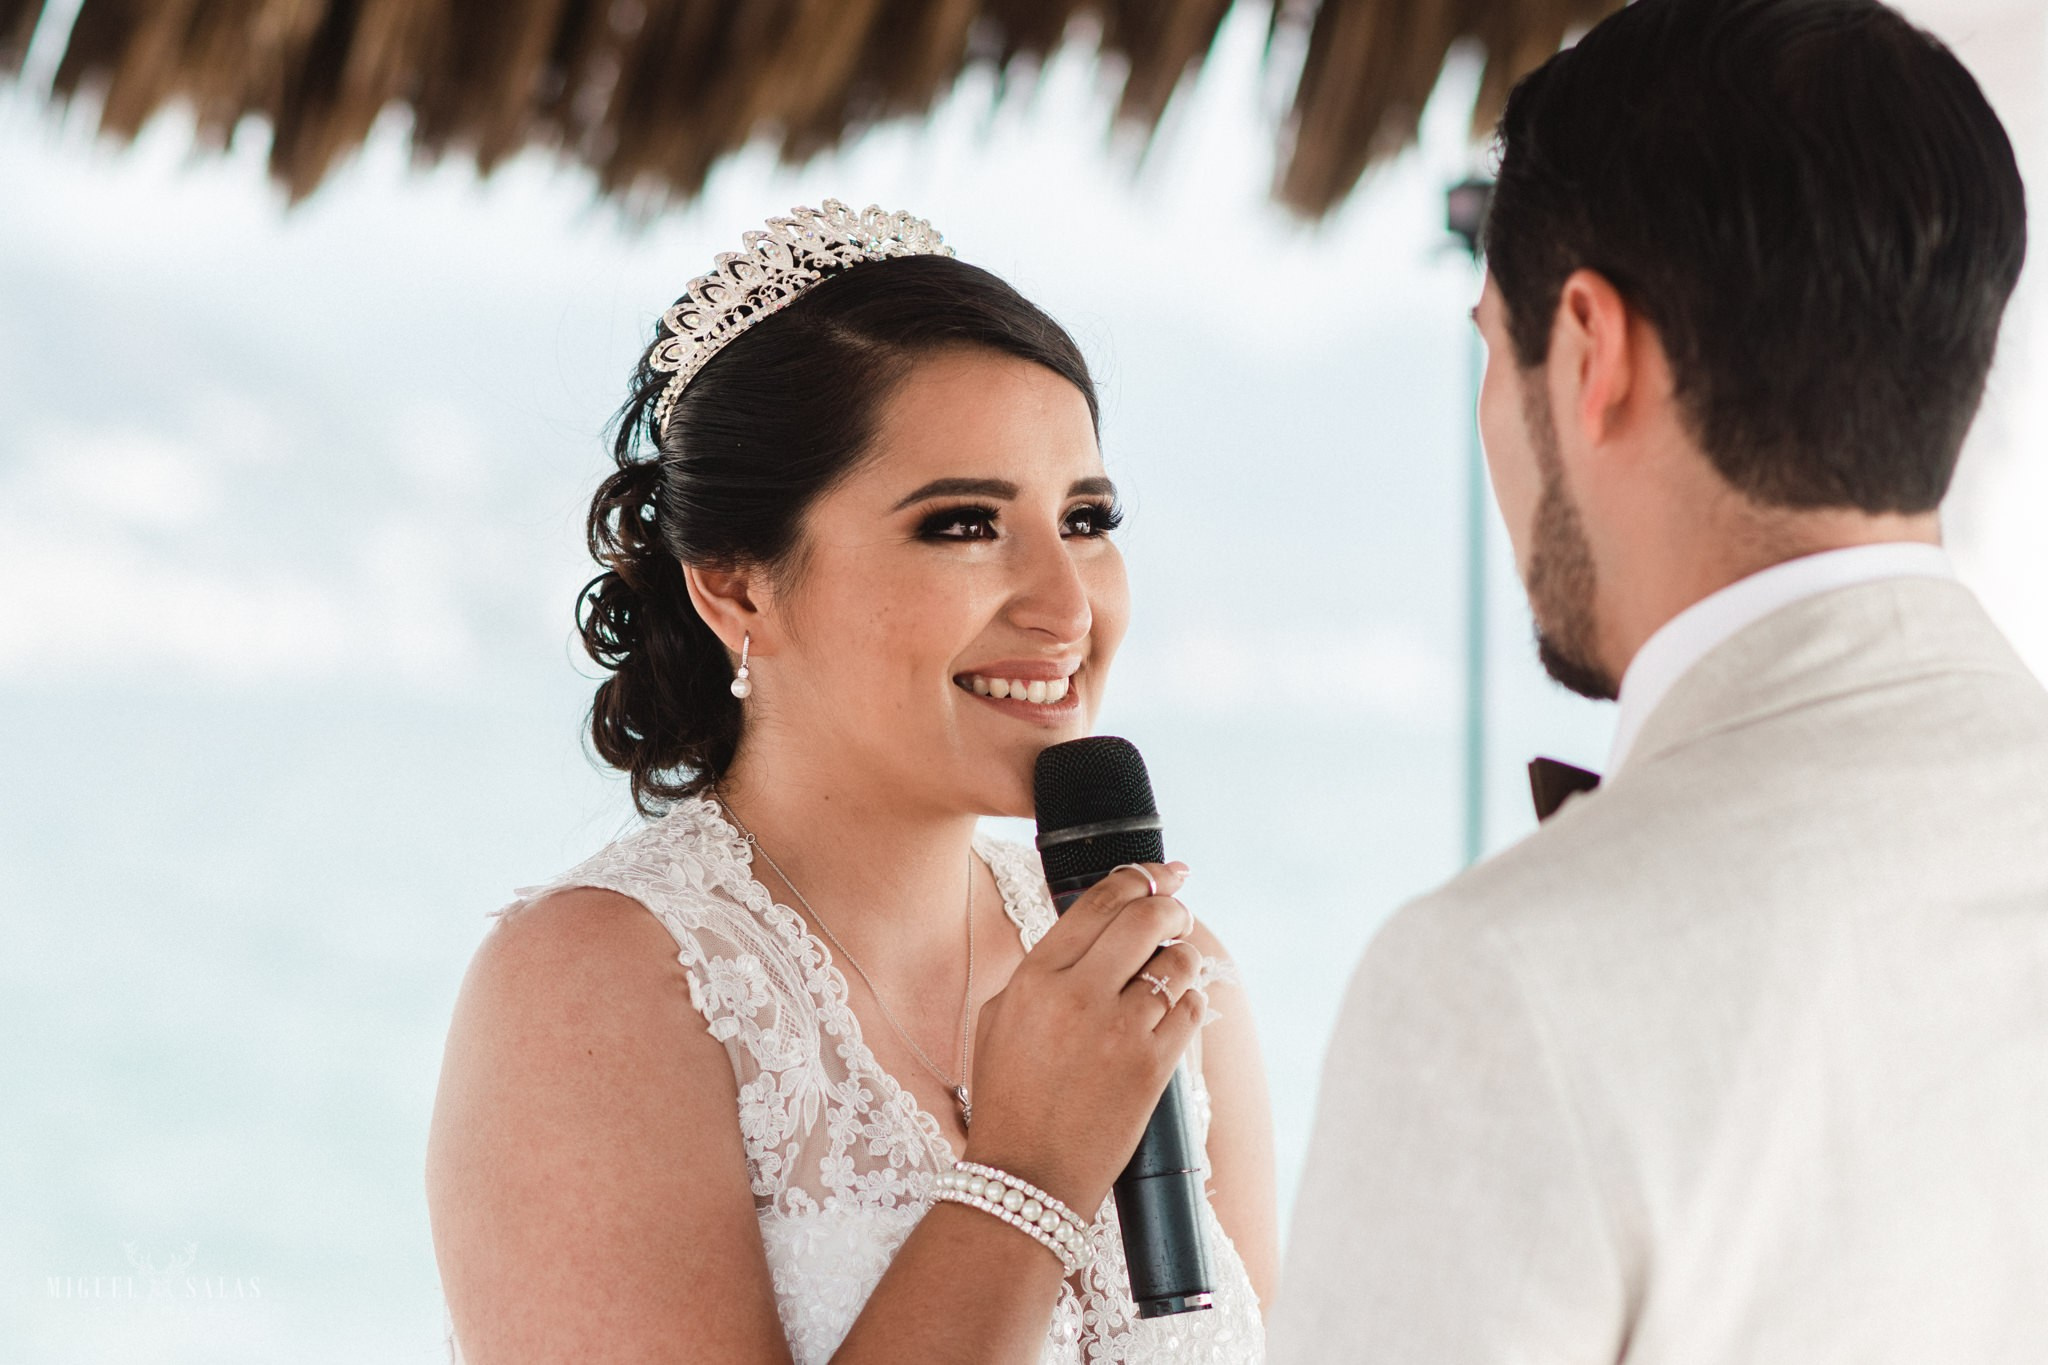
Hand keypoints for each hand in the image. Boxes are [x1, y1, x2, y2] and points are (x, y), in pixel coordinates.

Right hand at [962, 862, 1205, 1215]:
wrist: (1026, 1175)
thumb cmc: (1009, 1097)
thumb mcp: (1001, 1018)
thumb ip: (1042, 969)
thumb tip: (1093, 932)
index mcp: (1035, 978)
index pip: (1098, 902)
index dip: (1139, 877)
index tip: (1163, 872)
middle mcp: (1078, 996)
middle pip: (1146, 917)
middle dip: (1172, 905)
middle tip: (1179, 910)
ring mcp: (1119, 1031)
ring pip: (1176, 962)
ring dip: (1183, 957)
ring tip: (1174, 967)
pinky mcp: (1153, 1066)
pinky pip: (1191, 1010)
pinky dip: (1190, 1002)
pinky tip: (1178, 1008)